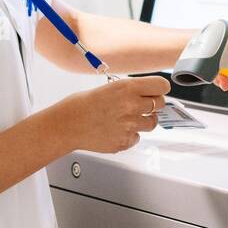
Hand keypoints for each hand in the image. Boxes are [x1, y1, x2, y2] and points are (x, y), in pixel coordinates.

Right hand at [49, 74, 169, 153]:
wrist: (66, 126)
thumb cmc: (80, 106)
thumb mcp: (108, 88)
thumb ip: (129, 91)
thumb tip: (145, 93)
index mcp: (127, 88)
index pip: (162, 85)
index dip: (160, 88)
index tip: (158, 90)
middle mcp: (132, 106)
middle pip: (160, 104)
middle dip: (153, 104)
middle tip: (142, 105)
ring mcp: (130, 126)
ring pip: (152, 123)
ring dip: (144, 120)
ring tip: (128, 118)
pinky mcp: (125, 142)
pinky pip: (138, 137)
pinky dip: (131, 134)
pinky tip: (117, 129)